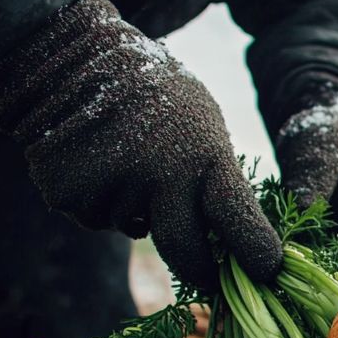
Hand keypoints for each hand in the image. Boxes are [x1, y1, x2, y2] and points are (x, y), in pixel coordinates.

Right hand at [0, 0, 281, 290]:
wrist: (72, 58)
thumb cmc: (154, 92)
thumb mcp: (200, 120)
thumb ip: (214, 174)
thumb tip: (230, 234)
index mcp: (204, 154)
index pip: (238, 218)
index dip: (256, 253)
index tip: (267, 273)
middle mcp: (161, 174)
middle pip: (186, 252)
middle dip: (201, 272)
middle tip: (210, 279)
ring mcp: (114, 185)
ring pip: (135, 229)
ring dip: (136, 210)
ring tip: (126, 156)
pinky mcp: (70, 193)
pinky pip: (96, 217)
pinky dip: (99, 199)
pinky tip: (94, 159)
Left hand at [276, 82, 337, 284]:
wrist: (330, 127)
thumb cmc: (331, 136)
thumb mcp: (320, 155)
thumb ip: (312, 186)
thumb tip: (300, 214)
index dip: (326, 282)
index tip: (288, 285)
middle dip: (309, 287)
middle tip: (269, 293)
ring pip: (326, 277)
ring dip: (298, 280)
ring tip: (262, 286)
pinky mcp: (327, 244)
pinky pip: (311, 265)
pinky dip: (292, 267)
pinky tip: (262, 270)